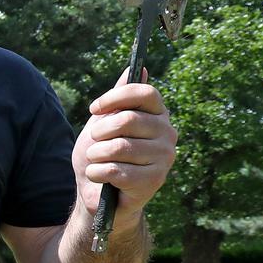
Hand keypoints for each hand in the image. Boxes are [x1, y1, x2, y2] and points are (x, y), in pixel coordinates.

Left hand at [73, 72, 176, 222]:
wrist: (97, 193)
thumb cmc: (101, 154)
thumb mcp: (104, 122)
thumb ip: (120, 98)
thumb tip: (138, 68)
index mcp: (158, 115)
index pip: (145, 93)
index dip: (116, 97)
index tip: (94, 108)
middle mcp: (168, 133)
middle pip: (129, 119)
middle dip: (100, 132)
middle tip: (94, 143)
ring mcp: (165, 157)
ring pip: (119, 147)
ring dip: (96, 155)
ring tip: (96, 161)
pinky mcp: (155, 180)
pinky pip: (116, 170)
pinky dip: (97, 173)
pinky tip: (99, 176)